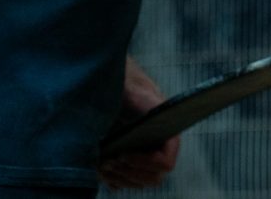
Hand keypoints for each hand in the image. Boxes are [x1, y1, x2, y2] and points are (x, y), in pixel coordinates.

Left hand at [100, 57, 179, 189]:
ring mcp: (146, 160)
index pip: (166, 163)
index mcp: (170, 135)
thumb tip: (144, 118)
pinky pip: (126, 183)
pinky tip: (100, 166)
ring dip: (120, 177)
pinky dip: (113, 179)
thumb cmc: (128, 88)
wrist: (118, 88)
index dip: (146, 163)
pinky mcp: (130, 166)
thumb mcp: (138, 94)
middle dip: (130, 172)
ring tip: (102, 162)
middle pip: (153, 178)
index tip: (124, 153)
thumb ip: (143, 104)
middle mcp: (161, 150)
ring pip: (139, 182)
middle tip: (110, 160)